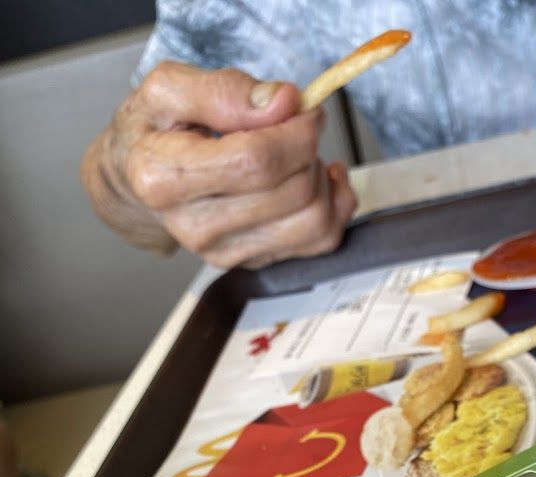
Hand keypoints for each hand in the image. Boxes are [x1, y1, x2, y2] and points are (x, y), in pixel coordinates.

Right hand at [81, 62, 356, 267]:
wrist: (137, 181)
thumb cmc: (153, 133)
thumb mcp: (169, 89)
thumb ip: (225, 89)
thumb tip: (282, 102)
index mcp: (167, 180)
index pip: (257, 161)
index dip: (295, 131)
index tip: (302, 109)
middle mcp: (197, 227)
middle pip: (292, 193)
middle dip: (309, 150)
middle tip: (296, 126)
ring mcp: (226, 252)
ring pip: (314, 222)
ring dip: (321, 178)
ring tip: (298, 153)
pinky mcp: (253, 262)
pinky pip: (320, 240)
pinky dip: (333, 205)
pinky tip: (315, 178)